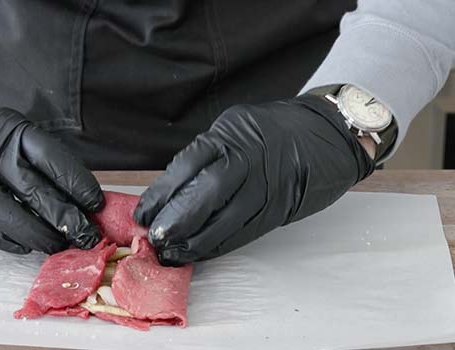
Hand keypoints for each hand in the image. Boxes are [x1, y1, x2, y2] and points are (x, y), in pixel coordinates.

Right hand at [0, 99, 103, 253]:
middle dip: (66, 217)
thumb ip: (38, 160)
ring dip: (38, 234)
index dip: (77, 184)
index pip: (52, 159)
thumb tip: (78, 198)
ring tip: (58, 246)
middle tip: (86, 236)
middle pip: (34, 189)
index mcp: (12, 131)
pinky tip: (25, 247)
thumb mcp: (11, 133)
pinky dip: (5, 240)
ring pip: (8, 212)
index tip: (95, 204)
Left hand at [134, 95, 374, 265]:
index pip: (188, 163)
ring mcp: (267, 183)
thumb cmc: (272, 132)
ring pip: (227, 217)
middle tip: (156, 237)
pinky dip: (220, 245)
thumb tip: (169, 194)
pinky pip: (245, 231)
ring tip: (173, 252)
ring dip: (196, 240)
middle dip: (177, 218)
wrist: (327, 134)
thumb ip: (205, 156)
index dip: (162, 192)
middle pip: (208, 191)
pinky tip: (200, 253)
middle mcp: (249, 157)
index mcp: (231, 133)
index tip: (143, 213)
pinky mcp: (280, 207)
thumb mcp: (235, 128)